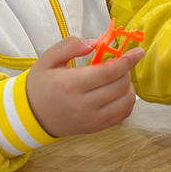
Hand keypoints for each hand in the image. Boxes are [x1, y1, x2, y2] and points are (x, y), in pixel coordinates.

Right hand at [26, 36, 143, 136]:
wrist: (31, 116)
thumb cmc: (40, 84)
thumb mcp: (48, 58)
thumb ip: (70, 45)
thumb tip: (96, 43)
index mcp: (71, 85)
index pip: (108, 72)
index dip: (127, 60)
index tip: (139, 51)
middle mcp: (84, 105)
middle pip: (120, 86)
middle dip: (125, 70)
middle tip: (118, 63)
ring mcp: (91, 120)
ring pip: (126, 102)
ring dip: (128, 86)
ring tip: (117, 78)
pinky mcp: (96, 128)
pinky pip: (122, 115)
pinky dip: (126, 101)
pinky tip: (118, 92)